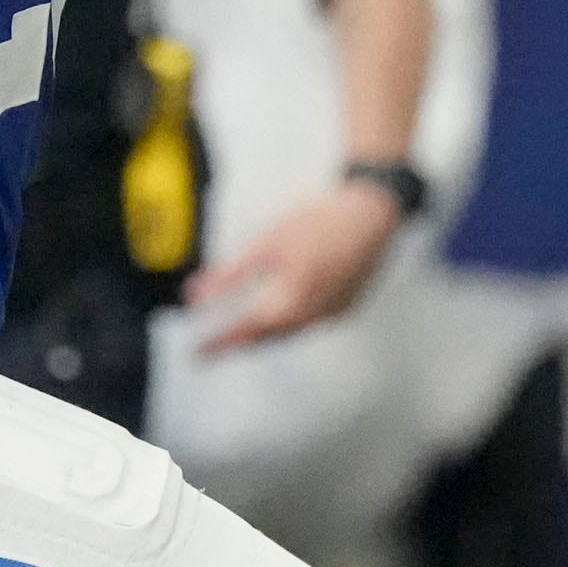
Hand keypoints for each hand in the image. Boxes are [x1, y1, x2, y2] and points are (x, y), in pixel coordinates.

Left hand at [186, 180, 406, 354]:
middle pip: (270, 339)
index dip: (221, 344)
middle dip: (242, 344)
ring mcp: (335, 314)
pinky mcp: (347, 306)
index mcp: (292, 304)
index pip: (247, 332)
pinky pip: (311, 324)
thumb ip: (229, 275)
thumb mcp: (266, 245)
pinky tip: (279, 316)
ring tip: (242, 335)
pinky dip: (289, 325)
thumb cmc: (319, 223)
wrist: (373, 212)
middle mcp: (314, 317)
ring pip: (292, 334)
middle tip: (216, 348)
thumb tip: (194, 297)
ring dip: (265, 336)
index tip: (199, 354)